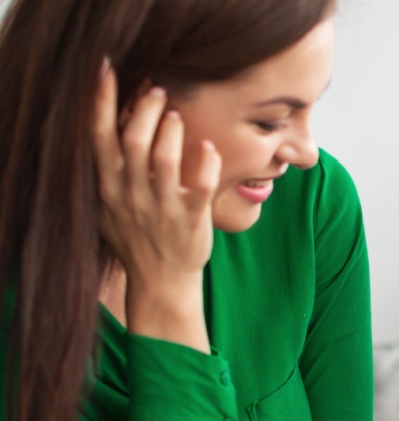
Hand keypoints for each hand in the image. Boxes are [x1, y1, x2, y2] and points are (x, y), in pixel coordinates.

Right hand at [93, 64, 219, 350]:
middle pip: (132, 142)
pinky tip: (208, 148)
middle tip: (156, 90)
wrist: (160, 282)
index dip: (100, 100)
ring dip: (170, 131)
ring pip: (162, 161)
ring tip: (176, 114)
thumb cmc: (136, 237)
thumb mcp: (109, 204)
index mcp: (108, 187)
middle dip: (143, 109)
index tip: (106, 70)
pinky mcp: (191, 221)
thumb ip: (108, 168)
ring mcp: (161, 209)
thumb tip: (109, 124)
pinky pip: (199, 188)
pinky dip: (205, 164)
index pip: (98, 137)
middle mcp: (130, 195)